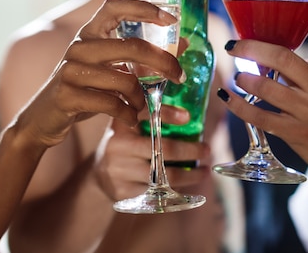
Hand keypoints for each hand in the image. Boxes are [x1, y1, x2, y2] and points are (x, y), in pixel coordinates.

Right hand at [14, 0, 184, 149]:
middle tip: (180, 77)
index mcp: (89, 33)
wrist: (43, 119)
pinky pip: (112, 103)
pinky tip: (130, 120)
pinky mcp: (68, 95)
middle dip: (163, 62)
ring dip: (142, 99)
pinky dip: (129, 115)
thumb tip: (183, 46)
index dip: (144, 8)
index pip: (114, 6)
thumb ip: (142, 59)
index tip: (171, 18)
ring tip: (143, 108)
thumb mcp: (111, 70)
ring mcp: (71, 70)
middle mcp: (79, 47)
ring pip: (125, 80)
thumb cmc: (84, 90)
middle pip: (131, 46)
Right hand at [94, 106, 210, 200]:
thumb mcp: (130, 125)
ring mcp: (119, 171)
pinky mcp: (123, 193)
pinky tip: (188, 184)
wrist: (100, 173)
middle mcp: (117, 146)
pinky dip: (177, 189)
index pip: (145, 114)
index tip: (188, 117)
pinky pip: (157, 193)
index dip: (167, 114)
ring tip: (204, 171)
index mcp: (121, 124)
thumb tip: (190, 113)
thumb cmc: (125, 143)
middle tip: (207, 149)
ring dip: (190, 175)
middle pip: (163, 149)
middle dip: (190, 151)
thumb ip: (151, 116)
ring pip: (164, 176)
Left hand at [217, 0, 307, 182]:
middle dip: (254, 48)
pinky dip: (239, 107)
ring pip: (270, 89)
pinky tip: (226, 97)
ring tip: (234, 75)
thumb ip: (306, 68)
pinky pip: (262, 118)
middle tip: (233, 45)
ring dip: (245, 80)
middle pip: (285, 58)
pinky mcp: (298, 134)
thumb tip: (269, 50)